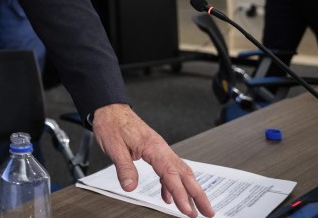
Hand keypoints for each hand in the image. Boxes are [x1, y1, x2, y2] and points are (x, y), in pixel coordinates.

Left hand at [92, 104, 213, 217]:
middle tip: (208, 212)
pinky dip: (172, 185)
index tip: (187, 210)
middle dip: (198, 194)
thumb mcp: (114, 147)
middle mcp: (161, 148)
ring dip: (189, 191)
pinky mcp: (154, 151)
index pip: (171, 174)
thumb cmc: (112, 123)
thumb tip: (130, 187)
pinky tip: (169, 196)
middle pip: (185, 173)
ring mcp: (159, 149)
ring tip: (195, 209)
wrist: (110, 109)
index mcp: (153, 146)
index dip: (181, 194)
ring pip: (180, 172)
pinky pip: (168, 170)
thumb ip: (124, 168)